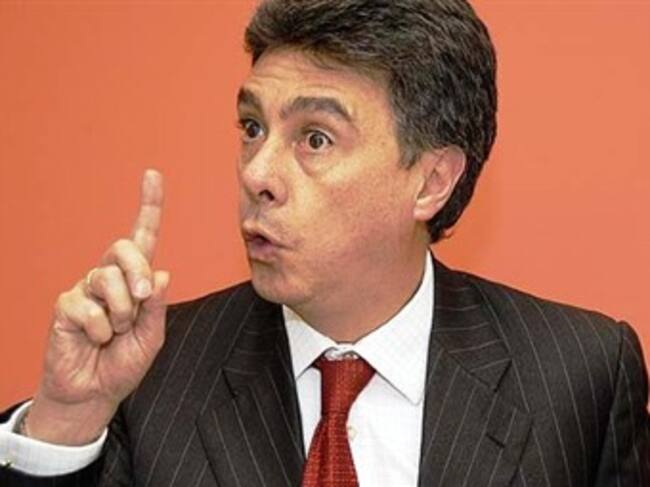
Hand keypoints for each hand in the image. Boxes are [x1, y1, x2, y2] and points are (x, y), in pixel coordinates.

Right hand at [26, 169, 169, 445]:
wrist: (95, 393)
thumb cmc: (124, 362)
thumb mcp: (152, 336)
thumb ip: (156, 306)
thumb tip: (161, 272)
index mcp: (135, 280)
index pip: (142, 237)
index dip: (148, 206)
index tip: (152, 174)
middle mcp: (110, 277)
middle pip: (124, 247)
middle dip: (137, 273)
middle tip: (141, 300)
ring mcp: (85, 289)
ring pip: (108, 280)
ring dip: (122, 314)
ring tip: (115, 333)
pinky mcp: (65, 305)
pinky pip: (88, 307)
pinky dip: (101, 330)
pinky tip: (95, 339)